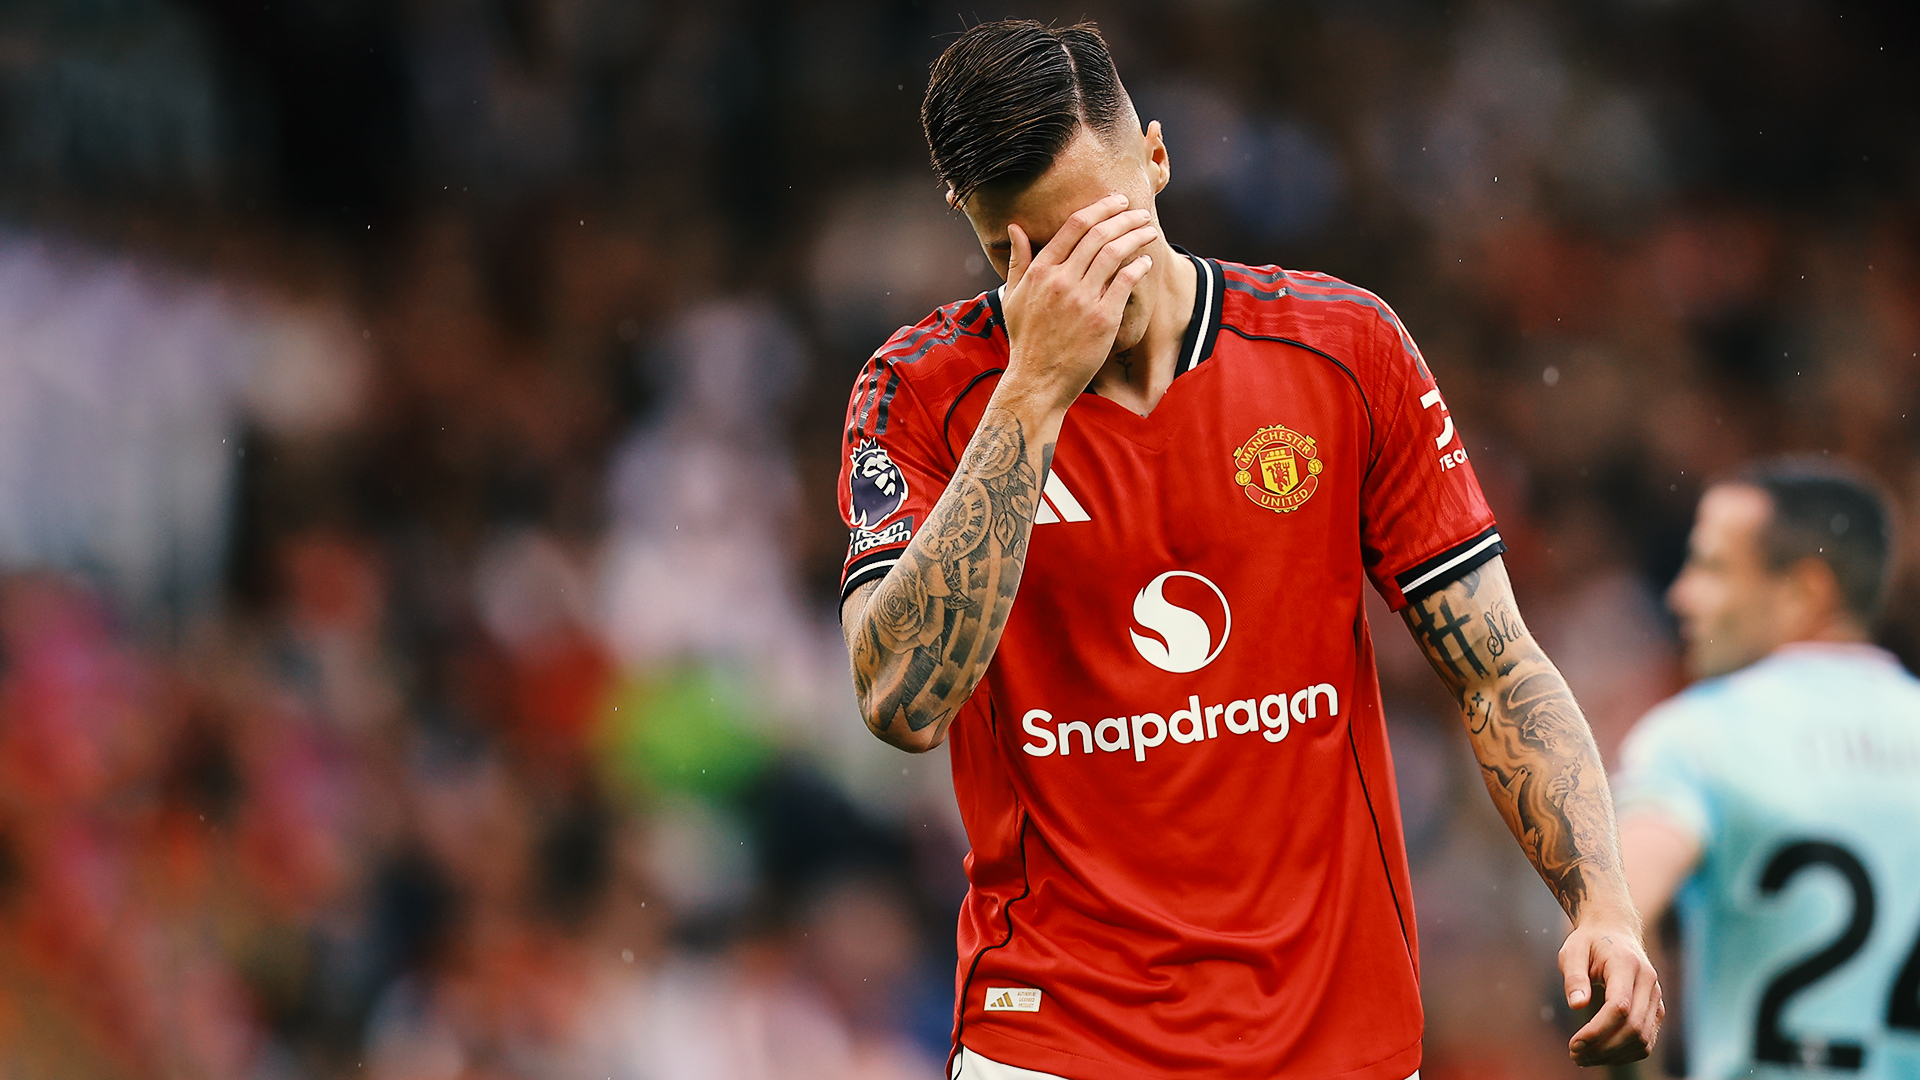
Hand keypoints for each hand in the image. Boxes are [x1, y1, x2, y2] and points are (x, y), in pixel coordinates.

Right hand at [999, 193, 1157, 412]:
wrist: (1037, 381)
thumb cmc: (1026, 340)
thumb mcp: (1013, 296)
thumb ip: (1017, 260)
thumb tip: (1015, 227)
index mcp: (1040, 271)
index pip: (1074, 226)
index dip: (1099, 208)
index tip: (1116, 202)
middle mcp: (1061, 280)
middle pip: (1099, 234)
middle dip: (1123, 216)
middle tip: (1139, 211)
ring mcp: (1083, 300)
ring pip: (1115, 253)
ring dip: (1136, 235)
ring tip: (1149, 229)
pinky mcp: (1103, 319)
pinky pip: (1125, 283)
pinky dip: (1138, 267)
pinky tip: (1146, 262)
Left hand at [1559, 917, 1663, 1066]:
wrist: (1614, 932)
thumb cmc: (1589, 942)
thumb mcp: (1572, 951)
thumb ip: (1574, 976)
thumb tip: (1576, 1006)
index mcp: (1627, 964)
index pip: (1620, 1007)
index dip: (1597, 1030)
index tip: (1574, 1043)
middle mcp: (1648, 982)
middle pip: (1633, 1028)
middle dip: (1603, 1048)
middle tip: (1575, 1056)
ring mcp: (1656, 997)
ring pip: (1643, 1039)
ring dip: (1613, 1055)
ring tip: (1583, 1058)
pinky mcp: (1656, 1010)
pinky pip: (1646, 1040)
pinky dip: (1625, 1053)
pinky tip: (1601, 1054)